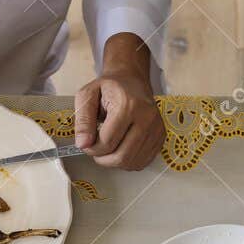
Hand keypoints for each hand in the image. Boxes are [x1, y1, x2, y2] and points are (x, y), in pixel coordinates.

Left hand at [74, 33, 163, 170]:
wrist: (132, 81)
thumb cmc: (109, 88)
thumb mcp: (87, 96)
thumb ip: (83, 120)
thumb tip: (83, 144)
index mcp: (128, 105)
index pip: (107, 142)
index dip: (92, 148)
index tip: (87, 143)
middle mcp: (146, 117)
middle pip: (122, 157)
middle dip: (103, 159)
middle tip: (96, 150)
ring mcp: (156, 128)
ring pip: (131, 163)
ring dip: (114, 161)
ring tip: (107, 148)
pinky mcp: (160, 137)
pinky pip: (142, 162)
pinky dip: (127, 161)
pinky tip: (120, 148)